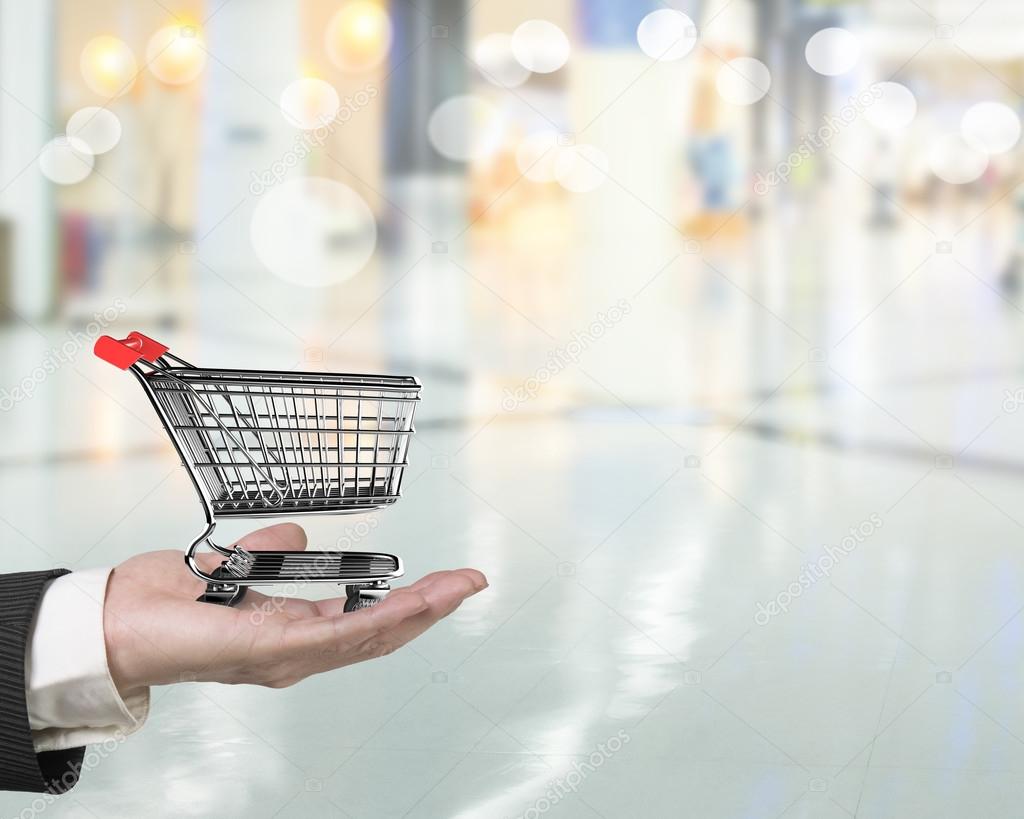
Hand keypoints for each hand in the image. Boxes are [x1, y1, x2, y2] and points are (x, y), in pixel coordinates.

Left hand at [102, 523, 486, 693]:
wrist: (117, 622)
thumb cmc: (167, 605)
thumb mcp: (232, 567)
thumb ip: (270, 554)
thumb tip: (296, 535)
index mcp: (294, 631)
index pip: (366, 620)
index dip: (412, 603)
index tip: (448, 582)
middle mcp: (298, 652)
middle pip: (380, 632)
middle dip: (431, 608)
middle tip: (469, 582)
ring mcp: (288, 655)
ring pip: (369, 637)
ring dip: (419, 613)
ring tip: (454, 590)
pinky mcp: (271, 650)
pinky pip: (336, 636)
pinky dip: (379, 620)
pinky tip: (408, 606)